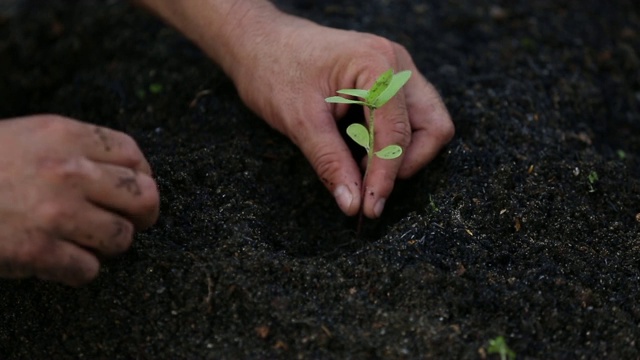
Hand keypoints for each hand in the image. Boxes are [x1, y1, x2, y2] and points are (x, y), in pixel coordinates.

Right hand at [0, 115, 158, 285]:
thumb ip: (75, 148)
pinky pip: (88, 270)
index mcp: (66, 136)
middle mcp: (68, 171)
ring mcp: (55, 213)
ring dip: (108, 244)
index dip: (142, 176)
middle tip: (131, 221)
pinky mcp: (37, 252)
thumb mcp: (28, 136)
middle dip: (142, 214)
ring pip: (122, 237)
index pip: (134, 155)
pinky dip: (78, 270)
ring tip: (86, 240)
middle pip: (144, 197)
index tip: (137, 188)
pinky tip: (59, 260)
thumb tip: (122, 171)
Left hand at [135, 0, 452, 217]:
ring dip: (400, 153)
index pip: (397, 132)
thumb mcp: (299, 120)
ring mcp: (396, 70)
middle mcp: (396, 63)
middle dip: (405, 163)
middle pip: (432, 126)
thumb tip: (354, 205)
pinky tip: (360, 151)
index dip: (385, 176)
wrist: (257, 41)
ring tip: (362, 168)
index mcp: (376, 64)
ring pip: (425, 123)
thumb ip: (330, 163)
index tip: (369, 208)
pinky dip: (390, 141)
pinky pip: (407, 118)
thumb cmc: (273, 69)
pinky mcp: (388, 80)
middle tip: (370, 187)